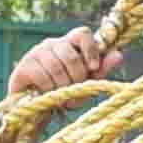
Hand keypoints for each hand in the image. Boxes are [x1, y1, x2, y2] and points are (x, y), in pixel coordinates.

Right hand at [4, 27, 118, 120]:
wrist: (36, 110)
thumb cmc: (64, 93)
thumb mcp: (86, 83)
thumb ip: (101, 69)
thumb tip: (119, 55)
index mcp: (69, 44)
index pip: (82, 33)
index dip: (91, 49)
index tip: (94, 68)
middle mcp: (52, 44)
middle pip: (71, 55)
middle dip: (77, 77)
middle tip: (75, 91)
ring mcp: (36, 53)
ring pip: (57, 66)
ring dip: (63, 87)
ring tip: (63, 98)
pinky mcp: (24, 66)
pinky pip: (42, 76)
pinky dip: (49, 89)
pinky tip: (48, 95)